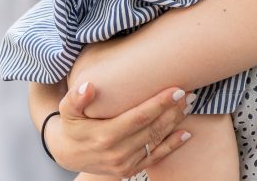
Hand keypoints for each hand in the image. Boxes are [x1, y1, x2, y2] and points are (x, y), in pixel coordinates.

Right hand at [45, 82, 193, 176]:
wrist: (67, 153)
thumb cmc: (71, 125)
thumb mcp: (67, 110)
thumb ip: (76, 98)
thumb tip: (89, 86)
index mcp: (104, 136)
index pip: (139, 117)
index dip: (159, 103)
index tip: (176, 89)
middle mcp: (117, 152)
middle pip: (152, 129)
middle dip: (173, 110)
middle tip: (189, 93)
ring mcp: (125, 163)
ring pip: (156, 141)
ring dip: (175, 123)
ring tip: (188, 105)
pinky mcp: (129, 170)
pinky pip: (155, 158)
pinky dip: (172, 146)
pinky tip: (186, 133)